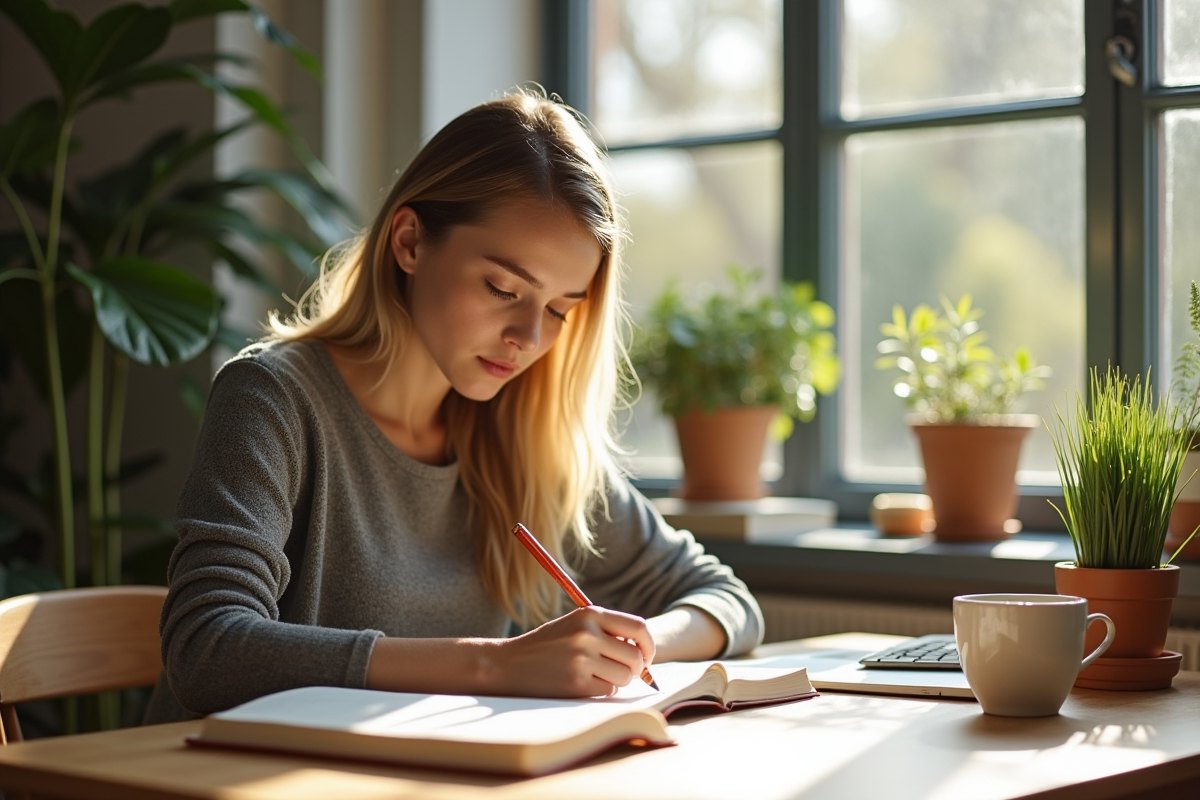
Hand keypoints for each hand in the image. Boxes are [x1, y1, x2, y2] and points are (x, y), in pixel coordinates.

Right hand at [488, 606, 655, 697]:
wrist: (507, 664)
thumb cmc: (546, 646)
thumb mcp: (574, 625)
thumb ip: (607, 632)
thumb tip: (644, 655)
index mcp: (590, 614)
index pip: (639, 627)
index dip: (648, 646)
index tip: (645, 657)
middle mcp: (587, 634)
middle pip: (635, 657)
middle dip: (633, 669)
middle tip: (619, 671)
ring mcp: (581, 659)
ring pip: (624, 677)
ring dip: (615, 681)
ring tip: (593, 676)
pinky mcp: (576, 684)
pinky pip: (607, 691)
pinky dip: (600, 691)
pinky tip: (580, 684)